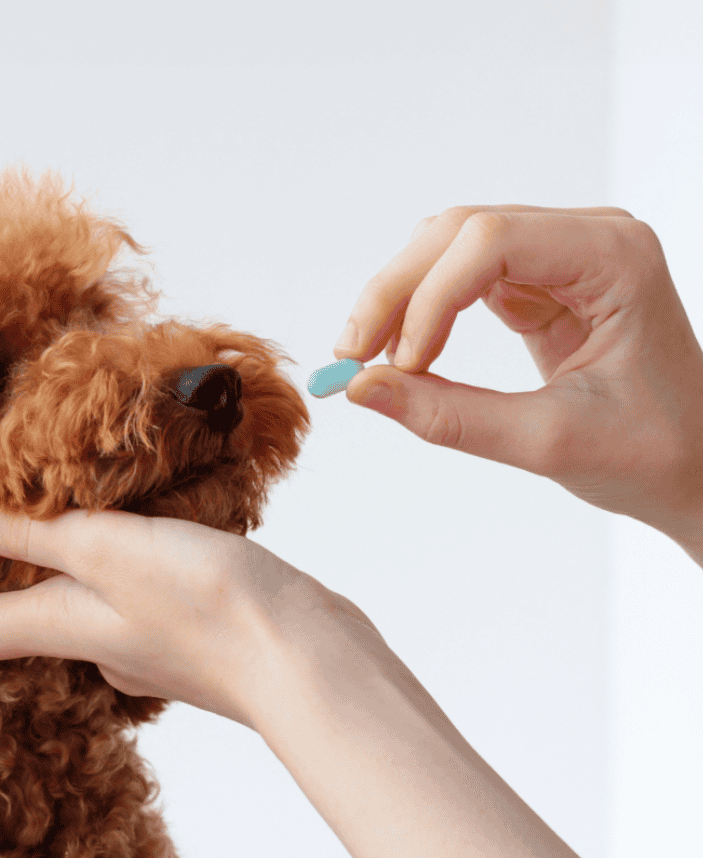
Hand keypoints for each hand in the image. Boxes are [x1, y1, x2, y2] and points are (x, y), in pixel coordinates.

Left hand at [0, 493, 389, 730]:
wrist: (309, 661)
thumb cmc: (213, 609)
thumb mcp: (111, 551)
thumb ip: (37, 532)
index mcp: (60, 626)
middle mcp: (89, 642)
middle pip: (5, 622)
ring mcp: (137, 641)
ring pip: (65, 604)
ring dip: (35, 572)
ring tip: (22, 521)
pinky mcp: (179, 627)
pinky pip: (116, 594)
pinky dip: (96, 566)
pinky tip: (118, 533)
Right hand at [337, 206, 702, 555]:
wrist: (695, 464)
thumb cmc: (650, 453)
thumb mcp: (547, 442)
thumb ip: (450, 416)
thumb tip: (360, 390)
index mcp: (614, 259)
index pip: (492, 242)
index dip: (428, 298)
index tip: (397, 366)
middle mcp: (588, 239)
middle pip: (460, 231)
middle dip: (397, 291)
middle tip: (352, 358)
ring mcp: (562, 256)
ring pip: (449, 246)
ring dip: (400, 297)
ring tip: (369, 360)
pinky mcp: (539, 282)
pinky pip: (460, 277)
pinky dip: (420, 312)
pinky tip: (403, 355)